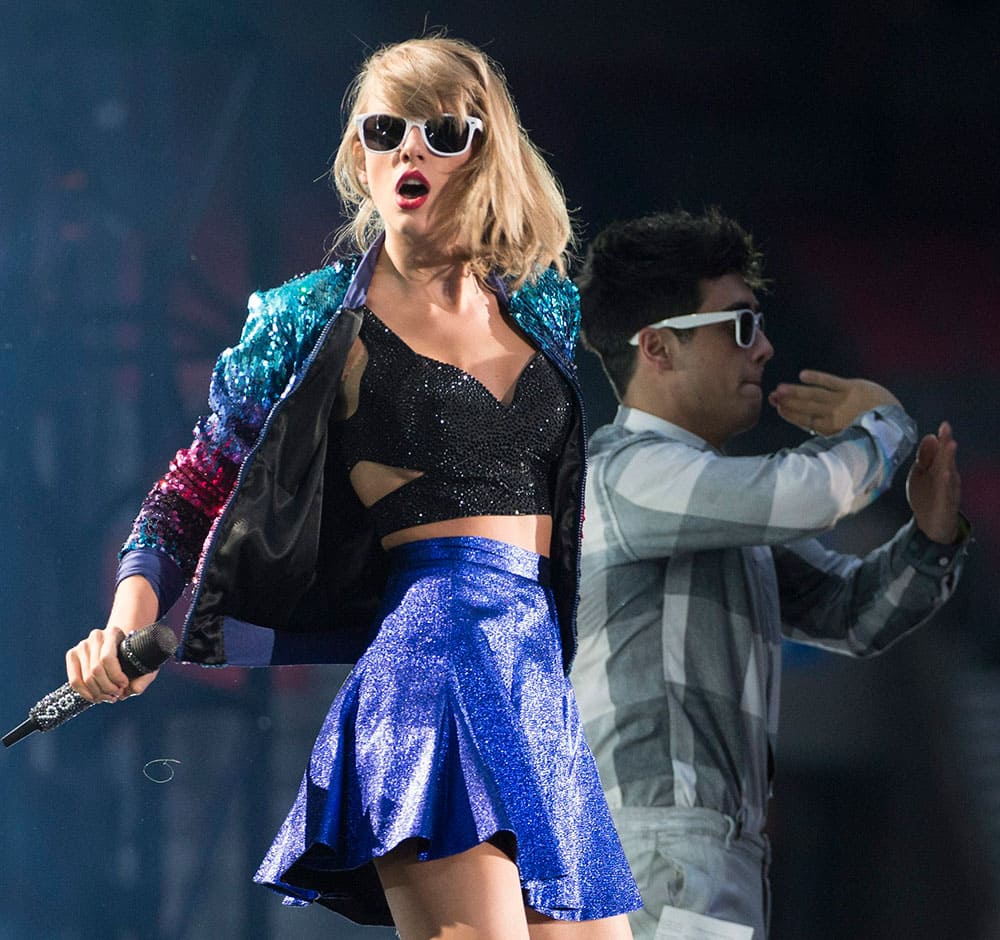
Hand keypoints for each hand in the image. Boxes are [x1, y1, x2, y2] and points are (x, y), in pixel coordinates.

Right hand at [65, 626, 158, 703]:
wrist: (118, 645)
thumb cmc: (132, 654)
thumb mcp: (143, 662)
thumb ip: (143, 678)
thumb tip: (134, 690)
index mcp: (113, 632)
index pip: (107, 658)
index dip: (115, 676)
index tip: (124, 685)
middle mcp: (95, 636)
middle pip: (95, 670)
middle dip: (107, 687)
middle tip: (117, 694)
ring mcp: (82, 645)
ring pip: (85, 678)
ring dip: (97, 693)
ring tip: (108, 697)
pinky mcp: (72, 655)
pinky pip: (74, 680)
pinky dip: (85, 693)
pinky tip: (96, 698)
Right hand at [768, 370, 900, 435]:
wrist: (897, 426)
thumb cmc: (875, 439)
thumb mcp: (850, 444)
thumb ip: (831, 441)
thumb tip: (815, 447)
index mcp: (833, 431)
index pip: (807, 421)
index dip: (791, 414)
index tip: (778, 409)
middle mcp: (834, 415)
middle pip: (807, 407)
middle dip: (788, 401)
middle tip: (771, 396)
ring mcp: (843, 400)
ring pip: (814, 395)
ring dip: (795, 391)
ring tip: (780, 388)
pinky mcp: (852, 387)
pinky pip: (830, 381)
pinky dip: (816, 377)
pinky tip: (802, 375)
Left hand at [907, 421, 960, 543]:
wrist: (931, 524)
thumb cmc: (927, 496)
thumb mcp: (921, 474)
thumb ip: (925, 457)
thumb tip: (930, 436)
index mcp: (939, 468)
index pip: (942, 451)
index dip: (943, 438)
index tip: (944, 425)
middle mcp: (946, 477)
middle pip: (946, 458)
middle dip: (946, 443)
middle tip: (946, 429)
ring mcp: (947, 490)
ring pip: (949, 472)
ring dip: (949, 459)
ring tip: (950, 445)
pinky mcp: (945, 504)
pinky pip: (947, 492)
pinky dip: (947, 483)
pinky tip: (946, 473)